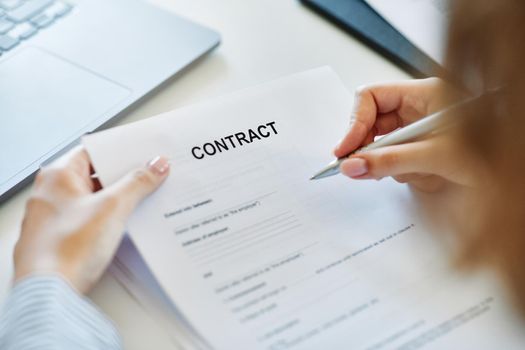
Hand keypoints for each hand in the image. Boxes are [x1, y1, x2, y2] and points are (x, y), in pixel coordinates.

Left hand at [13, 147, 169, 293]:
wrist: (50, 293)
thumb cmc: (67, 249)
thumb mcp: (113, 207)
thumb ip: (137, 182)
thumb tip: (155, 166)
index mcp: (57, 176)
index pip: (93, 152)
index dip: (120, 153)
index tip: (143, 155)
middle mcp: (51, 193)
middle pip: (94, 176)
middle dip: (123, 179)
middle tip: (148, 178)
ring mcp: (53, 217)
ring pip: (92, 199)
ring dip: (117, 201)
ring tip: (140, 203)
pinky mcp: (60, 239)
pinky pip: (88, 220)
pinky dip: (106, 219)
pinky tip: (122, 227)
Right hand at [334, 78, 482, 191]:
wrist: (510, 175)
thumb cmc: (490, 152)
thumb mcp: (436, 156)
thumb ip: (390, 161)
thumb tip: (352, 166)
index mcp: (422, 94)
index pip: (371, 98)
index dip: (354, 123)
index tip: (345, 151)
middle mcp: (417, 108)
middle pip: (372, 123)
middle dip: (370, 148)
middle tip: (361, 168)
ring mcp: (418, 130)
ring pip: (383, 146)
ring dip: (393, 164)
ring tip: (420, 172)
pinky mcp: (420, 149)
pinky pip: (396, 160)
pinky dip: (404, 172)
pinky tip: (427, 176)